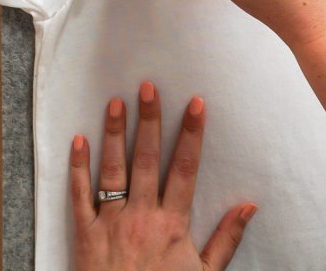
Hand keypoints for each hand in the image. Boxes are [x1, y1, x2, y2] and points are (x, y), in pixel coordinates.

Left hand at [69, 81, 255, 270]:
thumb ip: (226, 239)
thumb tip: (248, 206)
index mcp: (172, 224)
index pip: (185, 169)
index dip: (192, 134)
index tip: (196, 103)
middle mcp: (141, 216)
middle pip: (147, 159)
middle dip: (149, 120)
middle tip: (148, 86)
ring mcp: (110, 222)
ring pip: (113, 169)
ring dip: (113, 133)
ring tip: (115, 101)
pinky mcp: (84, 234)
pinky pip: (79, 195)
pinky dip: (77, 167)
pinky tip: (78, 140)